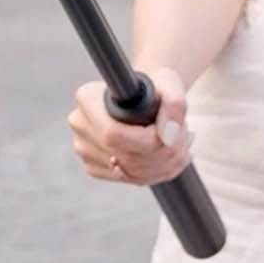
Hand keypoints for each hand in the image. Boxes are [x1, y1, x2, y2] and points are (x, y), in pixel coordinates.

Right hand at [69, 66, 192, 187]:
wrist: (143, 97)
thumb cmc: (154, 87)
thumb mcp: (170, 82)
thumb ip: (174, 103)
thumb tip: (168, 135)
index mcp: (87, 99)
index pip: (114, 135)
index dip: (149, 140)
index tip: (172, 130)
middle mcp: (80, 125)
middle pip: (126, 158)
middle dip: (164, 154)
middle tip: (183, 138)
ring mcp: (84, 149)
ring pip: (132, 173)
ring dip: (165, 165)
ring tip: (178, 144)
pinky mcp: (94, 167)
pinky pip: (131, 179)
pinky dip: (157, 173)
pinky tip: (166, 155)